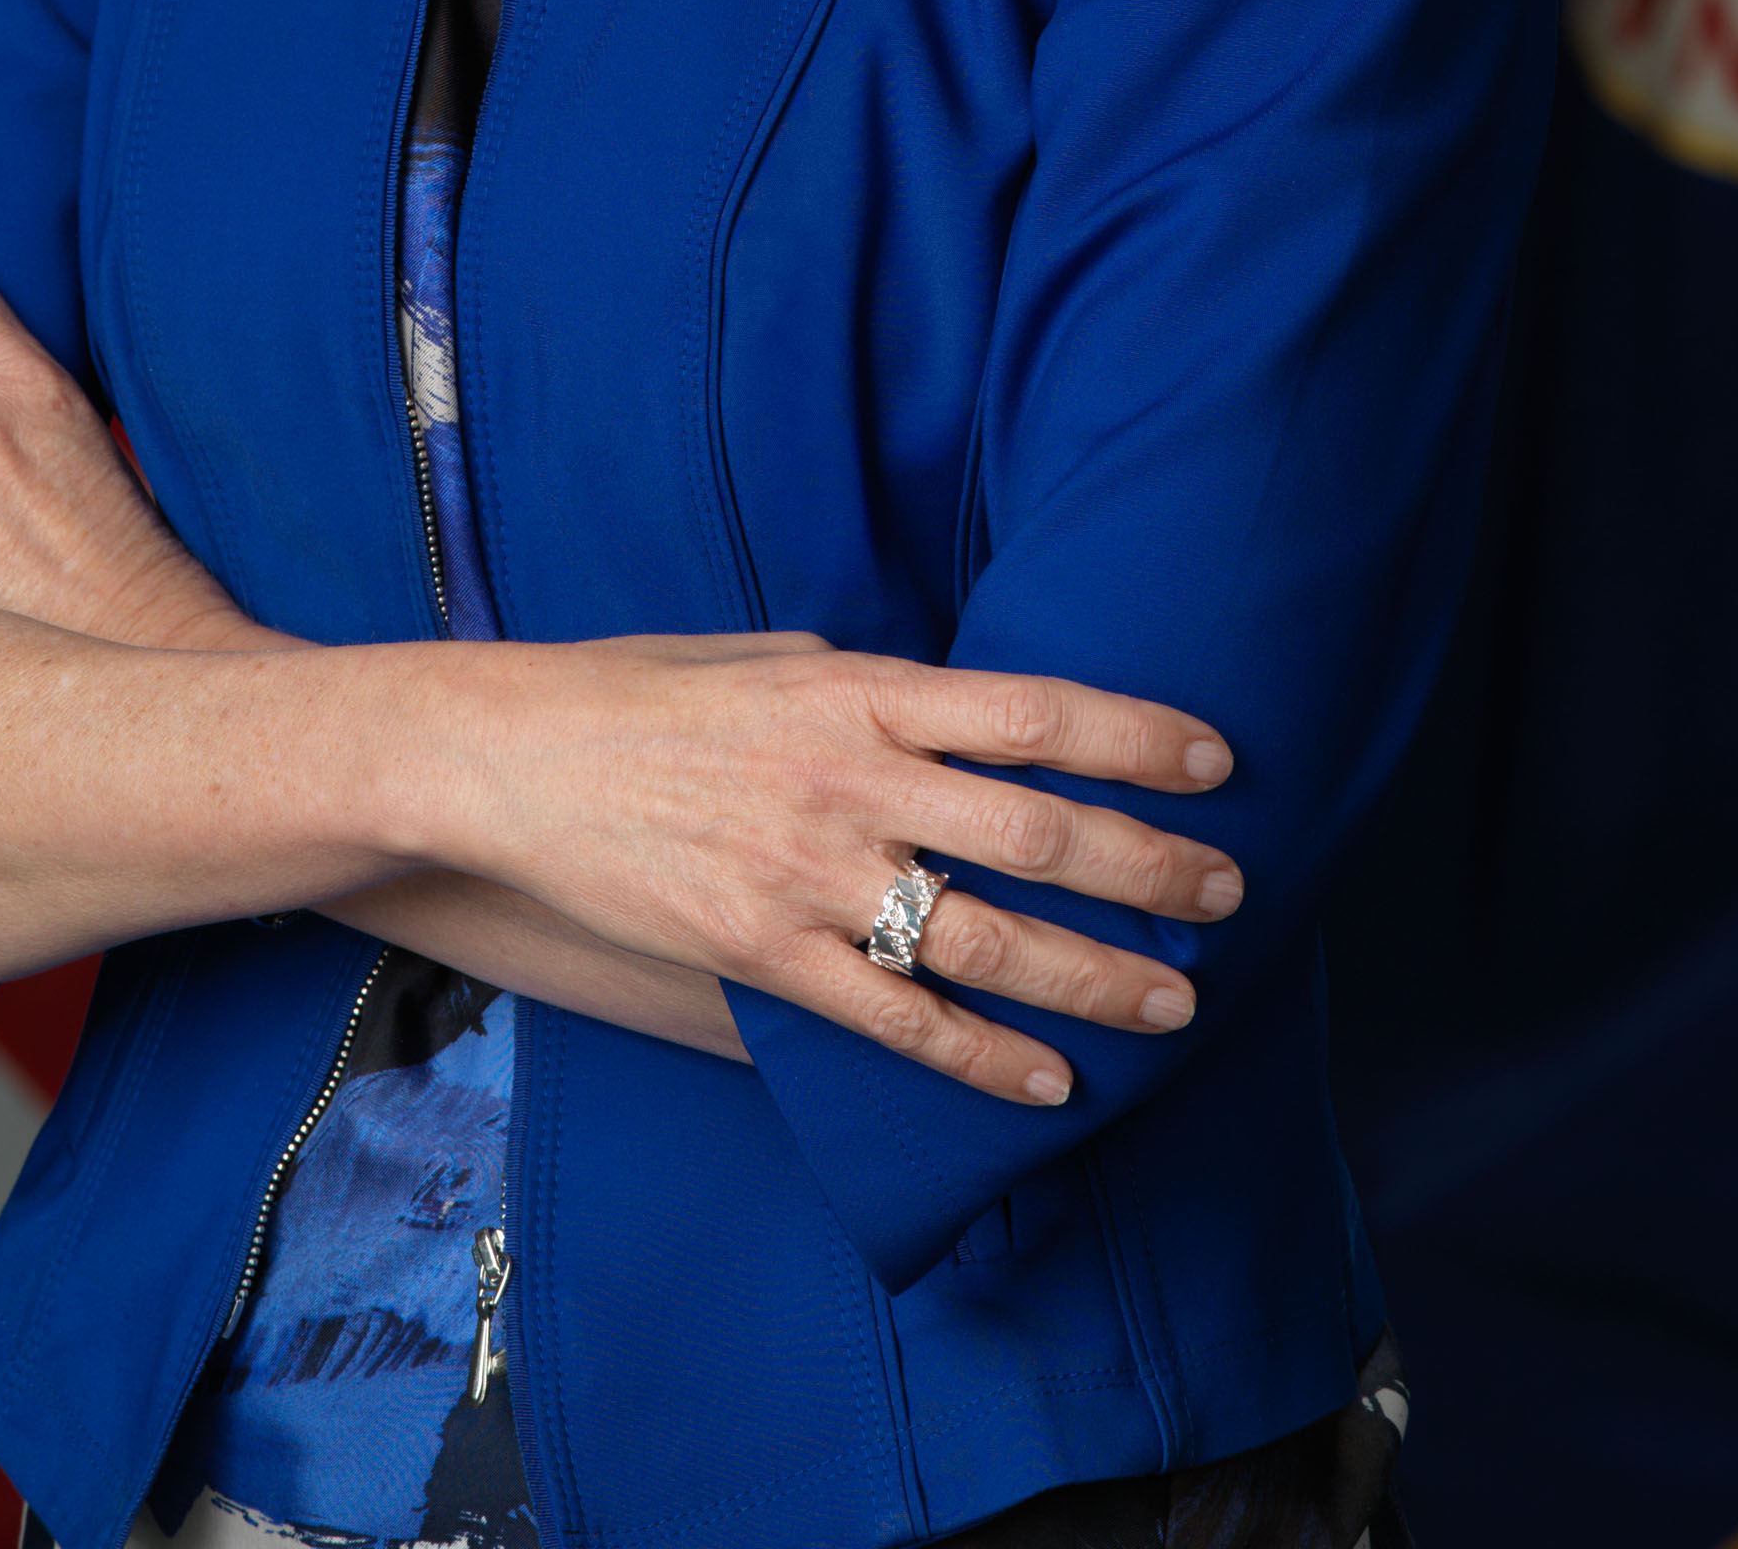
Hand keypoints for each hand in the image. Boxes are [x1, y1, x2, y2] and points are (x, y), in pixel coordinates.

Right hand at [399, 633, 1241, 1107]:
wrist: (510, 758)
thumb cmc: (639, 691)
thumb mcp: (768, 653)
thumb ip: (868, 685)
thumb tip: (952, 708)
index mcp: (859, 688)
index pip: (1031, 711)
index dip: (1135, 737)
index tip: (1216, 761)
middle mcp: (850, 777)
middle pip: (1037, 830)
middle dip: (1149, 867)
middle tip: (1227, 893)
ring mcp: (808, 873)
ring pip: (986, 938)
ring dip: (1095, 976)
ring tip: (1175, 1002)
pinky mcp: (761, 957)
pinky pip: (896, 1021)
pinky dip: (982, 1059)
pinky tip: (1047, 1086)